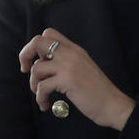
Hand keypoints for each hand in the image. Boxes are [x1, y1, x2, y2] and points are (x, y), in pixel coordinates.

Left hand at [19, 28, 134, 129]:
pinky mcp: (67, 81)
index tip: (36, 60)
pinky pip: (42, 87)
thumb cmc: (98, 91)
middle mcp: (71, 54)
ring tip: (40, 94)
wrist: (113, 104)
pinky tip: (45, 105)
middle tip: (25, 70)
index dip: (36, 46)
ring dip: (33, 84)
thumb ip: (66, 62)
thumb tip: (42, 63)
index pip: (49, 34)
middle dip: (25, 55)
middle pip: (38, 42)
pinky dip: (40, 98)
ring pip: (36, 68)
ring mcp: (69, 66)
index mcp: (75, 49)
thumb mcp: (83, 68)